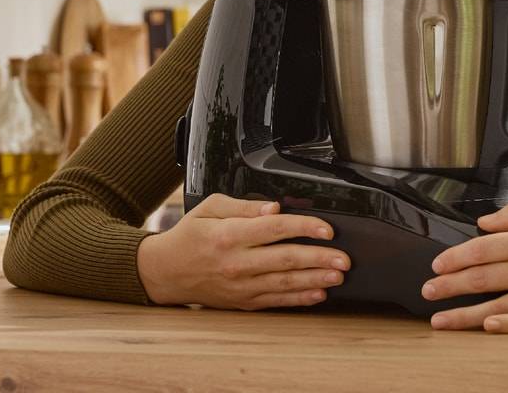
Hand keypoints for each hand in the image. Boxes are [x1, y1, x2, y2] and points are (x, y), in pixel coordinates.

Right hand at [136, 193, 349, 309]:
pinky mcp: (242, 301)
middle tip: (344, 259)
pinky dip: (298, 298)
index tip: (327, 229)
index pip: (275, 229)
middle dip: (320, 259)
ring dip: (315, 280)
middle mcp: (237, 262)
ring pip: (284, 283)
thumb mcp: (211, 208)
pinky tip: (317, 294)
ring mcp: (240, 286)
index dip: (305, 228)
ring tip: (337, 277)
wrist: (164, 272)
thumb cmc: (188, 236)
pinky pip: (275, 301)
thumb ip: (245, 206)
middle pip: (286, 259)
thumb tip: (274, 207)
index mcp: (230, 235)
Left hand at [422, 195, 507, 333]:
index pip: (487, 248)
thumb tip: (485, 221)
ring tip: (441, 319)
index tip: (437, 264)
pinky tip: (487, 327)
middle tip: (428, 292)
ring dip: (467, 314)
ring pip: (502, 305)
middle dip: (452, 286)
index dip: (457, 257)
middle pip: (487, 278)